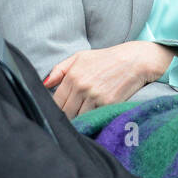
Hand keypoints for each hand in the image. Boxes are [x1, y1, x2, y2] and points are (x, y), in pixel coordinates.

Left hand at [43, 42, 174, 118]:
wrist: (134, 60)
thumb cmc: (105, 58)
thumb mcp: (80, 57)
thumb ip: (59, 70)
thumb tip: (43, 84)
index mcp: (72, 76)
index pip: (55, 102)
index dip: (55, 109)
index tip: (58, 111)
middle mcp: (82, 87)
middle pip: (65, 113)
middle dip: (66, 116)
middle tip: (69, 116)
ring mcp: (95, 97)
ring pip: (78, 118)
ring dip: (79, 120)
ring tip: (81, 117)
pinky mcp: (108, 104)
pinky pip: (94, 118)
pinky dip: (92, 120)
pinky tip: (93, 117)